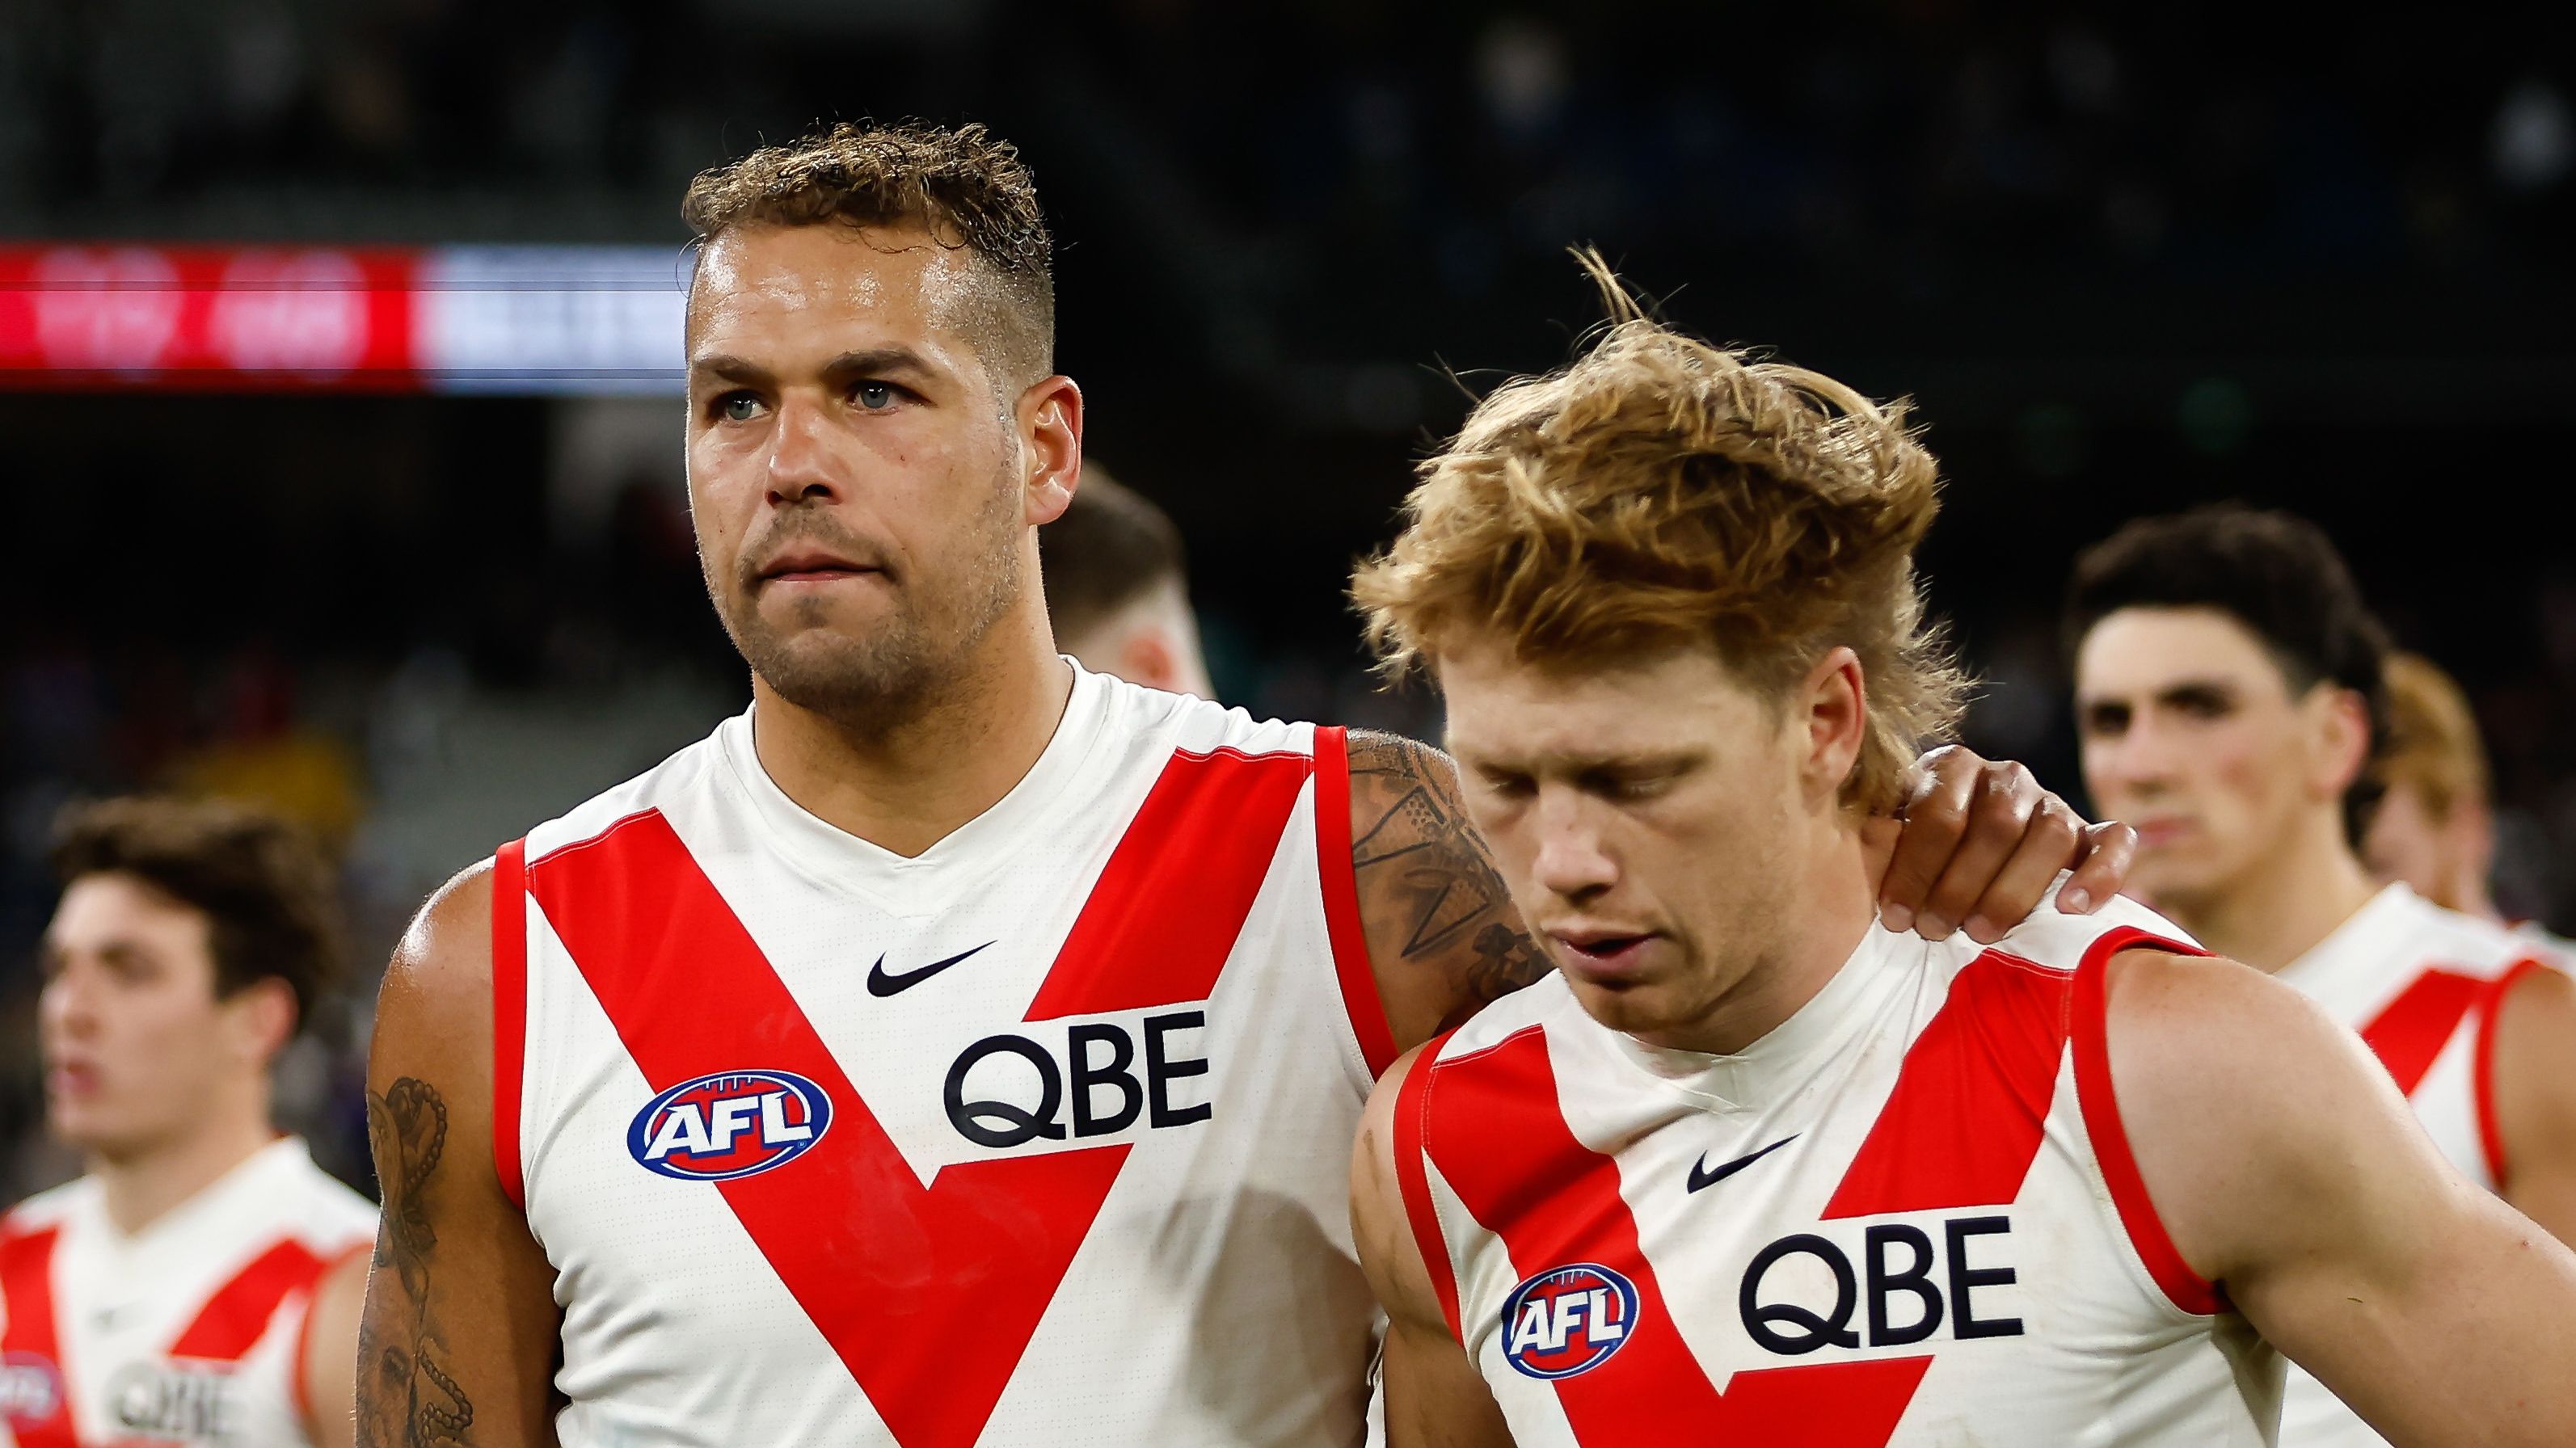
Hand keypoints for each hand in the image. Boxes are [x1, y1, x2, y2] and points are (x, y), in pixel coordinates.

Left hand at [1863, 745, 2136, 943]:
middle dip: (1959, 886)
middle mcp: (2005, 777)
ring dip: (2013, 890)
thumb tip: (1861, 837)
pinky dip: (2099, 874)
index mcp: (1949, 769)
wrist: (1964, 868)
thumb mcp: (1885, 842)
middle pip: (1994, 825)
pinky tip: (2071, 909)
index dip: (1916, 868)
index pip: (1938, 812)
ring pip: (2050, 834)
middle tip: (1934, 932)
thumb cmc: (1912, 863)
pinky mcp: (2091, 834)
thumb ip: (1876, 836)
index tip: (1895, 918)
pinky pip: (2113, 843)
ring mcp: (2052, 803)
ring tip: (1983, 935)